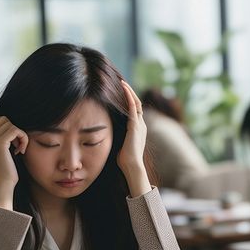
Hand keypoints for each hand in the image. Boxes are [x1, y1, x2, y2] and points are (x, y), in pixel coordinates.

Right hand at [0, 115, 27, 207]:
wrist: (3, 183)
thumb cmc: (7, 169)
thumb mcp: (4, 151)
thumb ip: (4, 138)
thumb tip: (14, 126)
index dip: (9, 127)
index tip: (13, 142)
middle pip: (4, 119)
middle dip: (14, 130)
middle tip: (16, 144)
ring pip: (11, 125)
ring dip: (20, 135)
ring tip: (19, 148)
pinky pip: (16, 130)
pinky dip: (23, 138)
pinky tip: (21, 151)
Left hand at [117, 80, 150, 197]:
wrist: (132, 166)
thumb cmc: (125, 160)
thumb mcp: (121, 145)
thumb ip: (118, 138)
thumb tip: (108, 136)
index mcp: (138, 129)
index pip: (135, 111)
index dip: (129, 101)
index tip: (122, 93)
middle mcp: (141, 125)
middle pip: (137, 104)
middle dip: (130, 93)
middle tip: (122, 83)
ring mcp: (139, 124)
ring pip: (136, 102)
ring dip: (129, 91)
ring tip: (123, 82)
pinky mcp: (135, 125)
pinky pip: (133, 106)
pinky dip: (129, 96)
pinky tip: (124, 88)